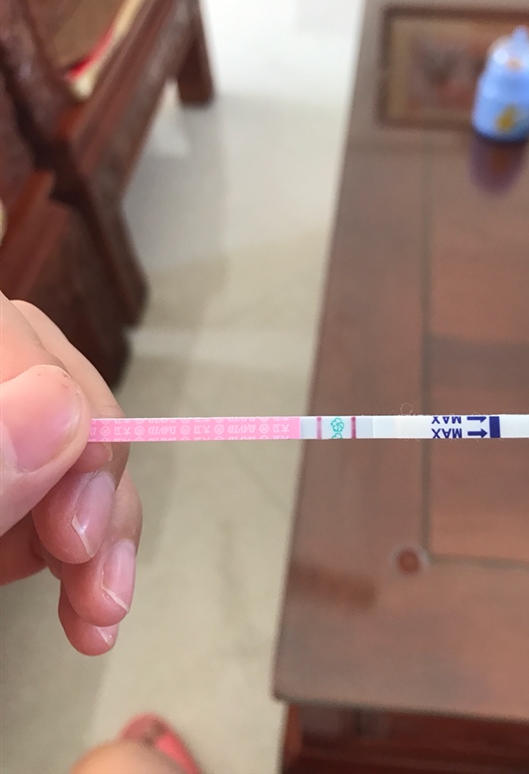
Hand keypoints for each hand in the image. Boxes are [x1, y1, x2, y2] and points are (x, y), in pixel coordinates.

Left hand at [0, 293, 140, 654]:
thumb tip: (58, 412)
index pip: (7, 330)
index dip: (50, 384)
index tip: (80, 479)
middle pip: (55, 381)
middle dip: (93, 471)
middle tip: (85, 548)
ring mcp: (5, 447)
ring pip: (82, 445)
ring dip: (108, 528)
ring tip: (104, 602)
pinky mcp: (16, 496)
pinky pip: (73, 500)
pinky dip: (98, 557)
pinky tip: (96, 608)